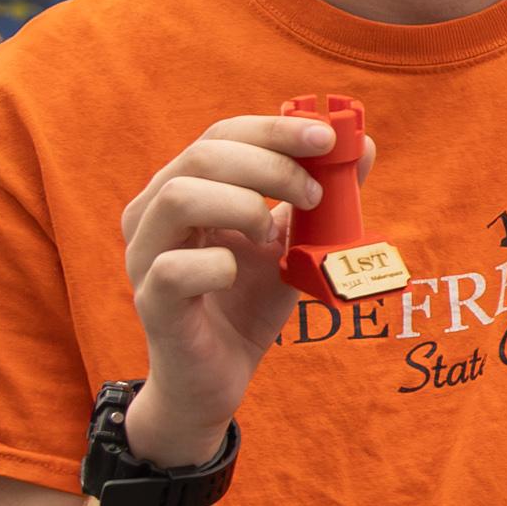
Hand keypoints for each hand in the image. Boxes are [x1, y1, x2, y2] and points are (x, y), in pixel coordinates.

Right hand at [116, 111, 344, 459]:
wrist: (218, 376)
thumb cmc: (247, 300)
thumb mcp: (292, 242)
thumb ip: (319, 196)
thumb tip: (361, 145)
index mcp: (182, 188)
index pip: (221, 135)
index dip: (274, 129)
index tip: (326, 138)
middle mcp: (152, 214)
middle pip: (202, 156)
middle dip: (271, 165)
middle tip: (315, 193)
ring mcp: (145, 257)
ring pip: (178, 197)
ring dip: (242, 204)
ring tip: (271, 233)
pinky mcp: (151, 302)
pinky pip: (176, 269)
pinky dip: (219, 266)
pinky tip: (238, 274)